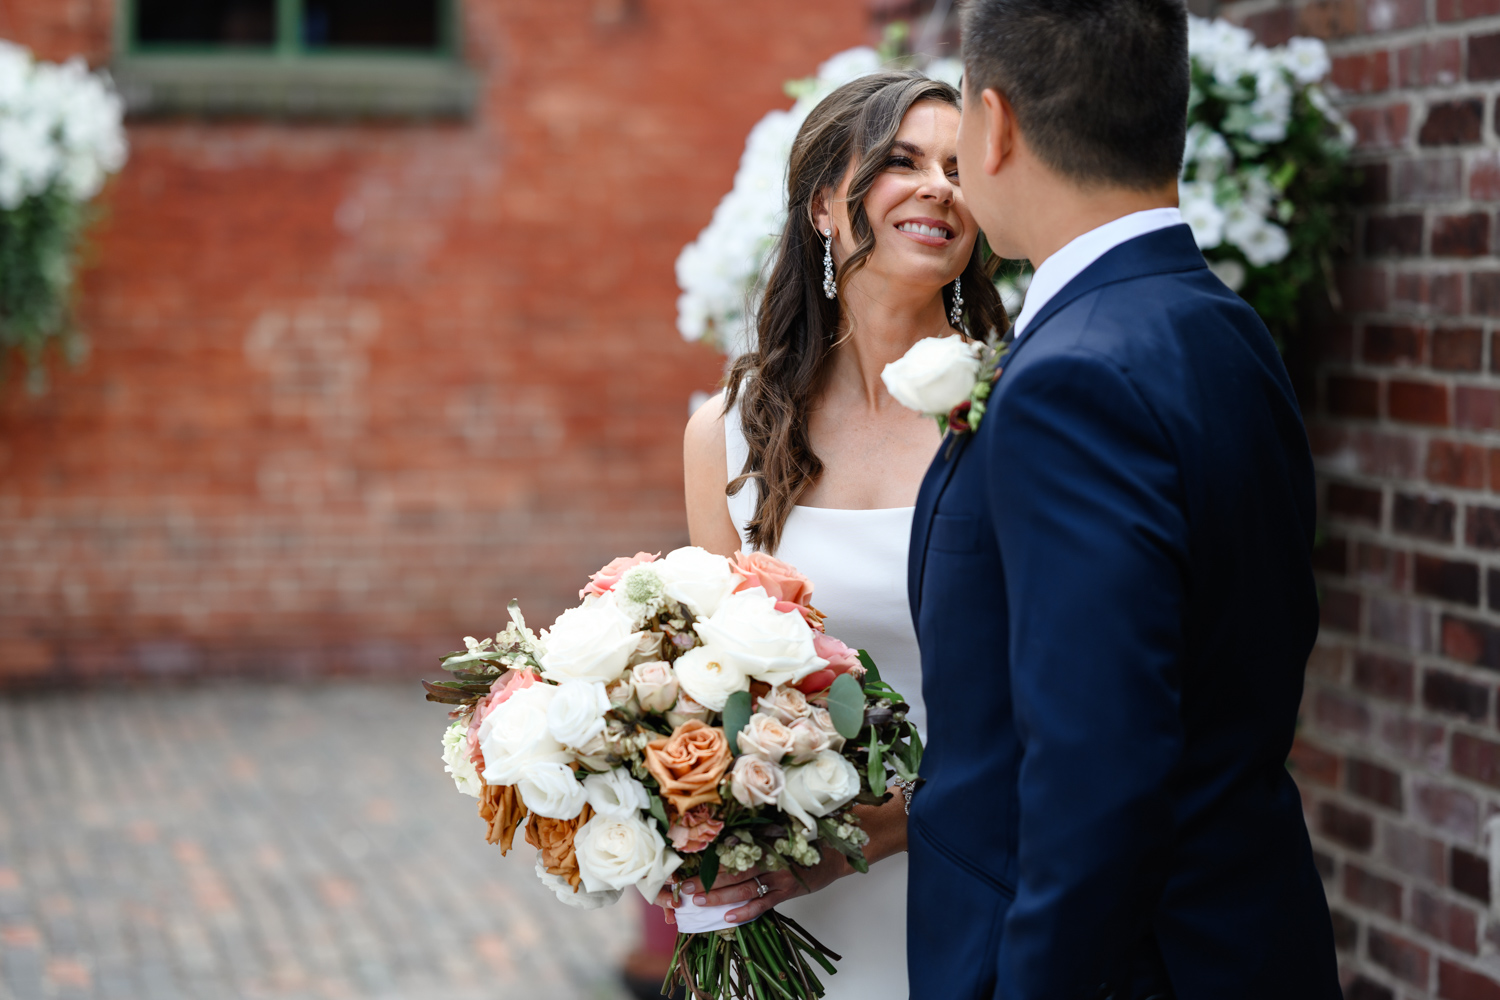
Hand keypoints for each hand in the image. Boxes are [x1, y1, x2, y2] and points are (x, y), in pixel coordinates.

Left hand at [654, 846, 851, 925]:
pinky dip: (746, 912)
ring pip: (744, 890)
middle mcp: (770, 860)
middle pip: (733, 872)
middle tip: (686, 887)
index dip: (710, 860)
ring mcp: (778, 879)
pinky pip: (763, 905)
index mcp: (766, 843)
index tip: (690, 865)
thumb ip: (757, 836)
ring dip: (720, 896)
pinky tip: (728, 918)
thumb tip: (728, 839)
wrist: (835, 855)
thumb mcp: (781, 832)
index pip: (733, 852)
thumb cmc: (806, 841)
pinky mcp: (786, 893)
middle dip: (708, 880)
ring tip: (700, 901)